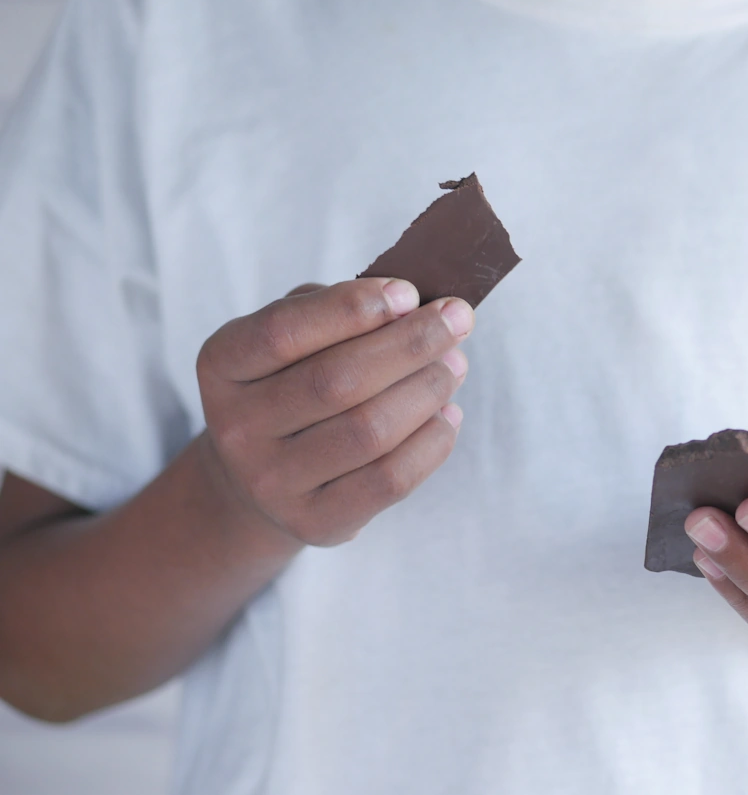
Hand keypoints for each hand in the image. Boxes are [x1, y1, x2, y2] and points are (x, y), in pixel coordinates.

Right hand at [196, 279, 472, 546]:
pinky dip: (432, 441)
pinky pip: (390, 479)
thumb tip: (415, 308)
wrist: (260, 477)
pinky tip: (447, 414)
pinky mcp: (315, 522)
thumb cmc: (293, 384)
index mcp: (221, 365)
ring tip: (454, 365)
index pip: (283, 331)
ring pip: (370, 431)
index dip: (351, 308)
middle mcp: (237, 428)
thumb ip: (339, 311)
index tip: (408, 293)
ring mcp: (272, 482)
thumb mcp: (294, 339)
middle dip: (411, 344)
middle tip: (457, 320)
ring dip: (428, 389)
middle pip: (338, 381)